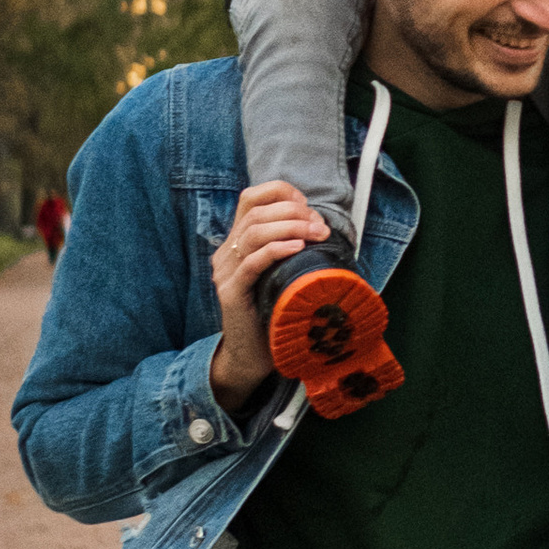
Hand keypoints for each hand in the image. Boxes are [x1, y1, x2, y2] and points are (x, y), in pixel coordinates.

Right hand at [208, 178, 324, 411]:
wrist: (252, 355)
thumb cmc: (274, 312)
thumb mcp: (284, 272)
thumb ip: (292, 247)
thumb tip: (323, 226)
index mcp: (237, 242)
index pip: (251, 198)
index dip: (281, 193)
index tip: (309, 207)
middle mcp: (226, 252)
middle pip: (255, 211)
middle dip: (294, 212)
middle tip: (320, 228)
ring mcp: (225, 272)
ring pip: (253, 232)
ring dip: (291, 227)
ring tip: (315, 234)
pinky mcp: (230, 292)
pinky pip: (251, 262)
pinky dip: (276, 249)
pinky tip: (297, 248)